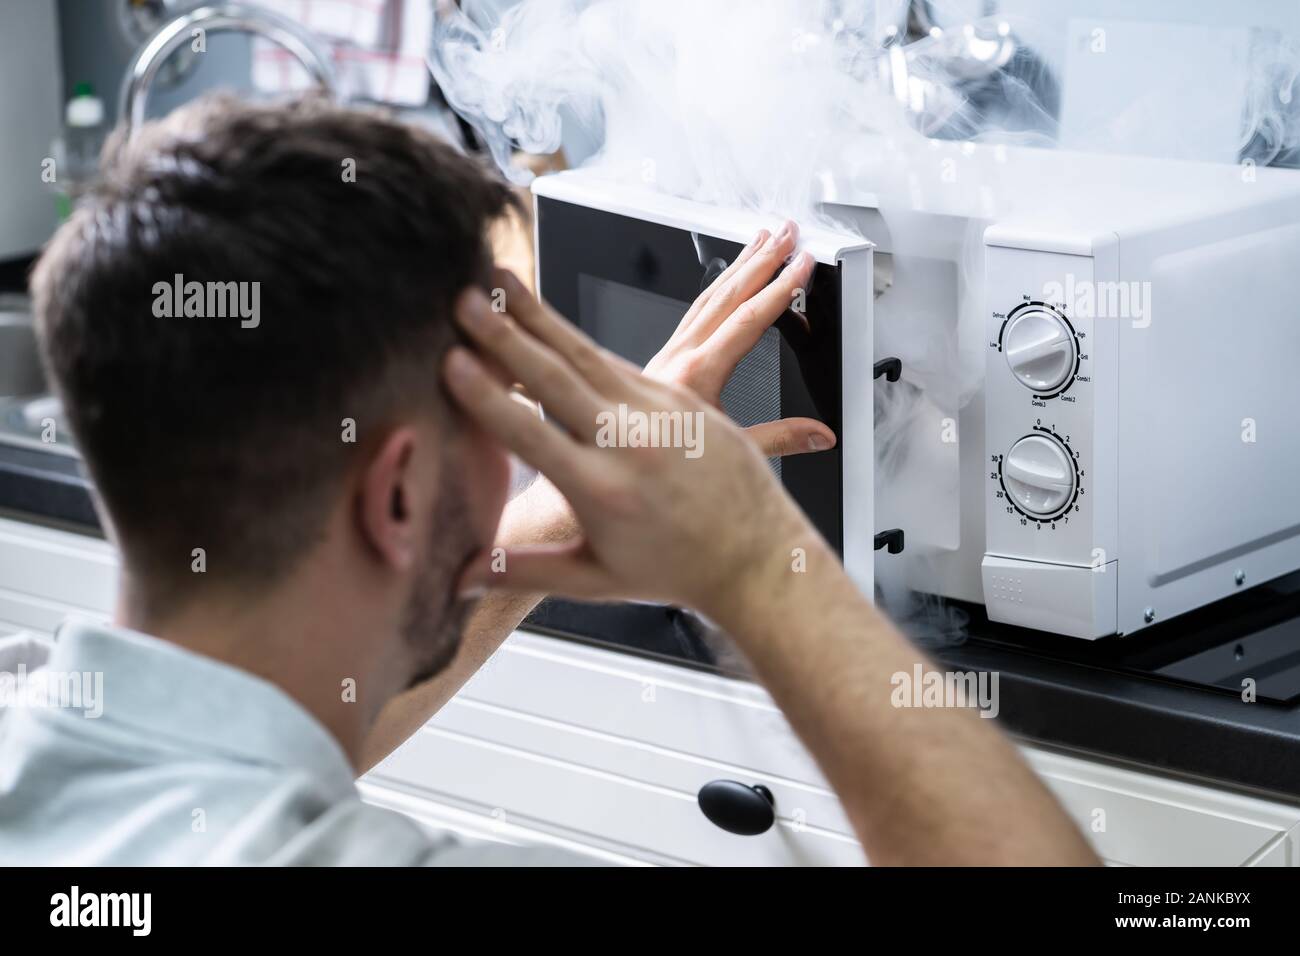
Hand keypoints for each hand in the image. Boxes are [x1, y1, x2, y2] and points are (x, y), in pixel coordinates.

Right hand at [445, 269, 819, 621]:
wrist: (757, 557)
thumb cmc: (677, 571)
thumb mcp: (597, 579)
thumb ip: (525, 573)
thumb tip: (461, 579)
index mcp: (603, 492)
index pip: (530, 436)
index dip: (487, 398)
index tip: (452, 363)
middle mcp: (631, 445)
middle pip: (555, 378)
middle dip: (504, 335)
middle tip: (465, 299)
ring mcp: (659, 413)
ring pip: (587, 354)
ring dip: (539, 316)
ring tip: (501, 284)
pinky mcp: (681, 396)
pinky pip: (619, 360)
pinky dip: (577, 338)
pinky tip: (548, 317)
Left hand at [643, 221, 834, 456]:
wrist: (607, 467)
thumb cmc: (660, 470)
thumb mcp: (729, 456)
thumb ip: (779, 440)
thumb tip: (819, 435)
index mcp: (696, 377)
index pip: (748, 319)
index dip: (780, 289)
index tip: (802, 264)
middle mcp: (677, 357)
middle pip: (726, 295)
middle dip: (761, 260)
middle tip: (787, 233)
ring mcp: (666, 355)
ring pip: (706, 297)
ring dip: (737, 266)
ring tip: (761, 242)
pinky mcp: (660, 360)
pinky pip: (691, 312)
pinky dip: (714, 289)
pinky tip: (725, 281)